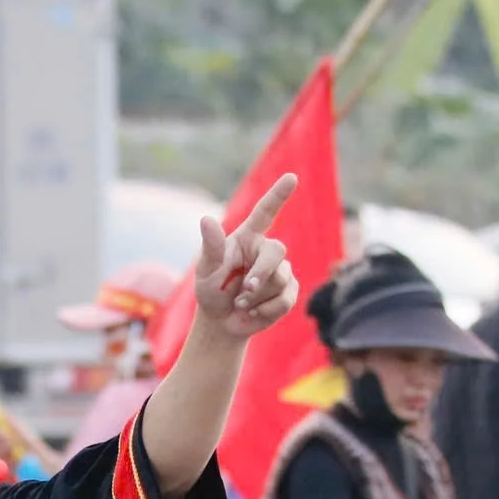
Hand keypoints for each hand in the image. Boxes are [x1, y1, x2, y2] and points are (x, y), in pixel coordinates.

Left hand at [189, 172, 300, 340]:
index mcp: (248, 238)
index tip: (292, 177)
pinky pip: (285, 300)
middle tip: (245, 290)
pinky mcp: (289, 291)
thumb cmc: (211, 290)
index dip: (279, 195)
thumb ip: (211, 246)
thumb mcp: (206, 270)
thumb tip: (206, 219)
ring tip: (240, 303)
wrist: (222, 321)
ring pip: (281, 279)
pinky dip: (264, 311)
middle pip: (277, 252)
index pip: (265, 212)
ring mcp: (281, 270)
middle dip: (261, 273)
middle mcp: (266, 250)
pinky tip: (251, 313)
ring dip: (256, 297)